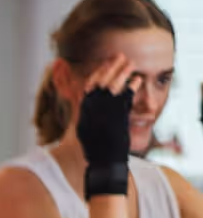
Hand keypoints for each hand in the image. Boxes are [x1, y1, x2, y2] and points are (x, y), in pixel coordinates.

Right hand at [77, 54, 134, 197]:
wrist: (101, 160)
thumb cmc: (91, 147)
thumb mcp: (80, 127)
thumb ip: (82, 111)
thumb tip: (82, 99)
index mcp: (83, 109)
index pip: (89, 85)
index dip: (97, 72)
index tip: (104, 63)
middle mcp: (92, 108)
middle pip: (101, 80)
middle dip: (110, 67)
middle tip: (119, 56)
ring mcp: (105, 111)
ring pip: (113, 85)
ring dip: (122, 71)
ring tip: (130, 63)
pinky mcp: (117, 115)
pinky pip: (125, 96)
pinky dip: (132, 87)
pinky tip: (136, 80)